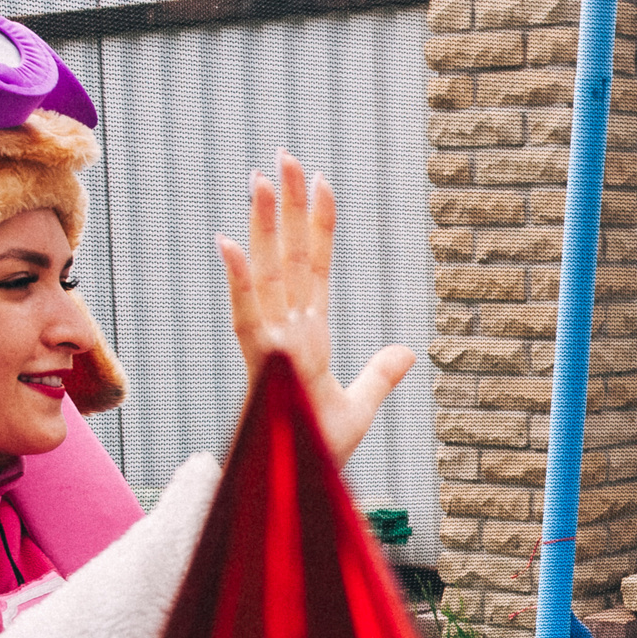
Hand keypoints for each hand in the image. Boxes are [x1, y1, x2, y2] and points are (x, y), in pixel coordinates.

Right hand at [218, 150, 416, 468]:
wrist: (297, 484)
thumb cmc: (314, 449)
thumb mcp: (360, 407)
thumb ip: (380, 376)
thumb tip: (407, 352)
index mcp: (308, 333)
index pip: (316, 267)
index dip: (320, 225)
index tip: (321, 180)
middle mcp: (286, 328)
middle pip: (288, 255)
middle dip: (287, 205)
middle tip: (285, 153)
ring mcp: (271, 342)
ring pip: (266, 273)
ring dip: (264, 226)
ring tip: (263, 178)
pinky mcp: (261, 364)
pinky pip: (246, 316)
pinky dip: (238, 281)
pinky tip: (229, 241)